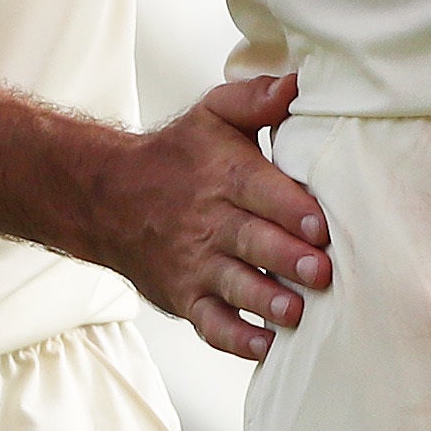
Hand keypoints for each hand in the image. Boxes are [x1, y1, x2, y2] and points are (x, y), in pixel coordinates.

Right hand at [95, 74, 327, 360]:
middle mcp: (209, 222)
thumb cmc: (178, 155)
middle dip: (287, 258)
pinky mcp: (185, 297)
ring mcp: (195, 263)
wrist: (108, 197)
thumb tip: (300, 82)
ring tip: (296, 313)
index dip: (291, 209)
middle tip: (322, 272)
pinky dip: (235, 339)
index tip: (322, 225)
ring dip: (265, 301)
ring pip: (233, 286)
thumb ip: (257, 99)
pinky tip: (264, 348)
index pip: (260, 191)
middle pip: (252, 241)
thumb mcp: (212, 115)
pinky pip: (210, 323)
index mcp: (224, 175)